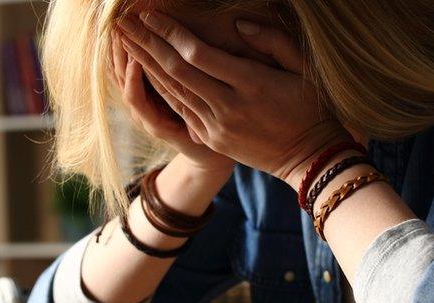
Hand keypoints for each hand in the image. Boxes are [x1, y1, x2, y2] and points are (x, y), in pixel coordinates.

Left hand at [117, 12, 352, 186]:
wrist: (310, 158)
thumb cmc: (311, 106)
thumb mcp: (303, 67)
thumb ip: (274, 40)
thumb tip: (239, 24)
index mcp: (252, 84)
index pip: (198, 55)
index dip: (171, 33)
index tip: (151, 13)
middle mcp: (229, 107)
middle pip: (176, 71)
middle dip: (146, 43)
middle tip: (122, 22)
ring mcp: (217, 126)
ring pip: (172, 91)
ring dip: (145, 64)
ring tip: (124, 41)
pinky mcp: (212, 139)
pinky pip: (179, 109)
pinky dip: (158, 89)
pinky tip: (143, 71)